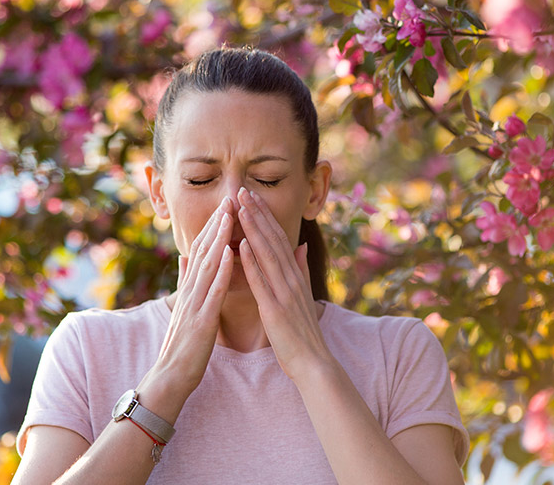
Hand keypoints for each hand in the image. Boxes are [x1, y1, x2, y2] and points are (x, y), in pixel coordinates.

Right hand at [145, 196, 234, 399]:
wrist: (171, 377)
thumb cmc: (182, 345)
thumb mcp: (183, 307)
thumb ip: (184, 281)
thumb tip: (184, 256)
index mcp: (190, 288)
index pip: (201, 251)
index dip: (212, 226)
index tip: (225, 204)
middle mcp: (190, 291)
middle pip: (203, 251)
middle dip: (216, 224)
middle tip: (228, 198)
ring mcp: (194, 304)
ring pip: (207, 265)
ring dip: (219, 238)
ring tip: (229, 215)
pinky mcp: (201, 320)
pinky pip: (213, 291)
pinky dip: (221, 270)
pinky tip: (230, 252)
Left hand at [236, 187, 331, 380]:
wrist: (313, 363)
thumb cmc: (303, 332)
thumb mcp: (303, 295)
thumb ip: (300, 269)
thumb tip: (299, 246)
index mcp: (294, 275)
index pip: (278, 238)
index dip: (264, 216)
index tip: (252, 196)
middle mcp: (291, 278)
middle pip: (272, 239)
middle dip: (257, 213)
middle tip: (242, 190)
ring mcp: (284, 292)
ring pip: (267, 254)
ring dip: (253, 229)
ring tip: (240, 207)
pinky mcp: (275, 309)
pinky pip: (261, 281)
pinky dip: (251, 262)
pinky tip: (241, 245)